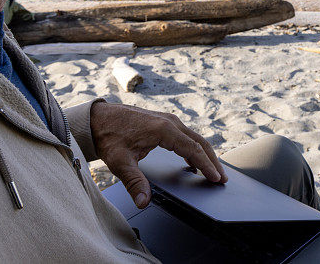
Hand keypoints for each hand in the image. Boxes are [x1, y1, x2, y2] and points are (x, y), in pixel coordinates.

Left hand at [90, 102, 227, 207]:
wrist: (98, 118)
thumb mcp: (120, 161)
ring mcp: (168, 120)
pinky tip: (193, 161)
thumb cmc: (109, 136)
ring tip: (213, 172)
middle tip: (222, 178)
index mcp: (163, 130)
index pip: (193, 149)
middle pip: (200, 142)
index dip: (206, 165)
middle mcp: (170, 122)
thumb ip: (134, 183)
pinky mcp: (164, 122)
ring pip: (194, 138)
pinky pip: (186, 136)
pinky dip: (195, 148)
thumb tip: (143, 202)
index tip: (216, 178)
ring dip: (205, 154)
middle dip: (213, 161)